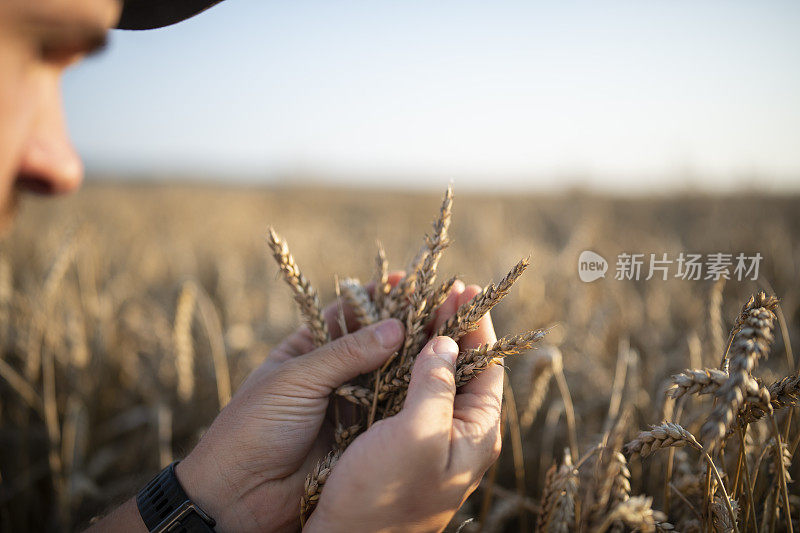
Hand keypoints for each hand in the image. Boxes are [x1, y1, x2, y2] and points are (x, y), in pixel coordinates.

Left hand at [175, 274, 480, 532]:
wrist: (240, 495)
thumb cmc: (256, 427)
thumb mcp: (297, 379)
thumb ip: (347, 354)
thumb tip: (396, 327)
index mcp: (307, 351)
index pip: (347, 315)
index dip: (376, 298)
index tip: (409, 282)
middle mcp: (332, 375)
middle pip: (374, 344)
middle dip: (405, 327)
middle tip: (441, 309)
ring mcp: (349, 406)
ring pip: (389, 378)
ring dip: (415, 361)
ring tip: (450, 338)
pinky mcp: (362, 438)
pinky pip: (391, 413)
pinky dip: (412, 399)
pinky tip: (439, 381)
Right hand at [304, 284, 501, 532]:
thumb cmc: (385, 495)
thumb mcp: (418, 435)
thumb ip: (436, 386)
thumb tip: (447, 343)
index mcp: (475, 433)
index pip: (488, 366)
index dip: (477, 325)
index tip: (465, 289)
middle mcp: (457, 434)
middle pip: (463, 368)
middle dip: (453, 328)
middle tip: (440, 291)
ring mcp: (429, 439)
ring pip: (435, 378)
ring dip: (427, 343)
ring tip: (416, 309)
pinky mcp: (400, 443)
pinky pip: (409, 394)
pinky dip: (404, 365)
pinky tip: (389, 348)